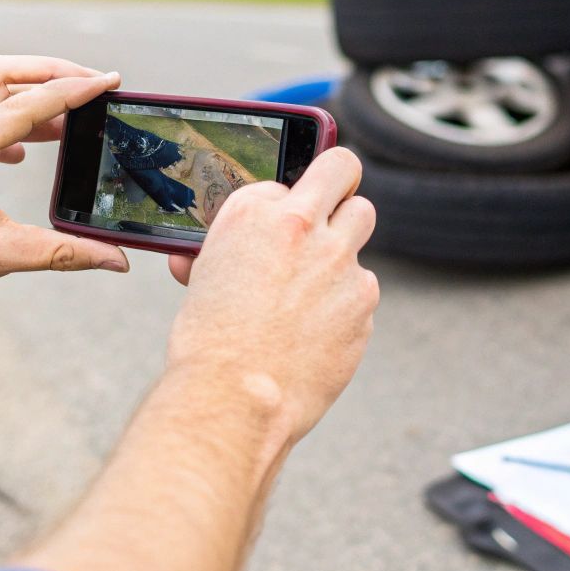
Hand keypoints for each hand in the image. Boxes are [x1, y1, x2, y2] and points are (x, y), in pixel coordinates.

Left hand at [0, 56, 127, 340]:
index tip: (112, 82)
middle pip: (0, 70)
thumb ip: (62, 253)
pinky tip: (28, 148)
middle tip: (92, 84)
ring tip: (67, 112)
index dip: (74, 91)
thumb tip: (118, 260)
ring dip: (25, 85)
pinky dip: (7, 111)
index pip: (26, 105)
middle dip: (50, 70)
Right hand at [164, 148, 378, 443]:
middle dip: (338, 185)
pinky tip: (319, 329)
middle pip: (343, 170)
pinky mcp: (364, 299)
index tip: (283, 221)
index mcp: (252, 213)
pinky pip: (362, 285)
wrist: (237, 399)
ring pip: (361, 222)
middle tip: (331, 207)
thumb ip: (233, 250)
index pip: (284, 180)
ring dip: (344, 241)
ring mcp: (339, 260)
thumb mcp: (205, 279)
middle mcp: (301, 225)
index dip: (283, 203)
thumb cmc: (209, 343)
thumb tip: (241, 249)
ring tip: (318, 279)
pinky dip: (346, 301)